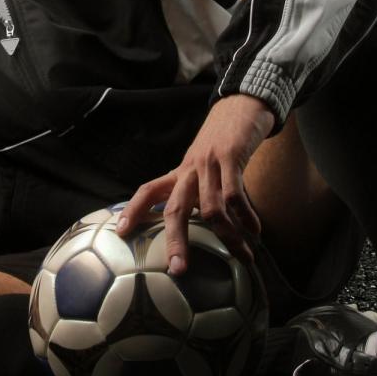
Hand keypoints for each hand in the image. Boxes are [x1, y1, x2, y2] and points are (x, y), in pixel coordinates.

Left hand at [116, 94, 274, 272]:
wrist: (240, 107)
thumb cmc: (221, 143)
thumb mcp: (201, 166)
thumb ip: (196, 191)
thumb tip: (196, 227)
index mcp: (178, 172)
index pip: (148, 190)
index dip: (133, 210)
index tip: (121, 233)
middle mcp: (189, 169)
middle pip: (175, 208)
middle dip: (176, 240)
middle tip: (178, 269)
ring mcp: (210, 163)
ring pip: (211, 208)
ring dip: (228, 236)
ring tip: (244, 256)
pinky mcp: (232, 157)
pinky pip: (236, 195)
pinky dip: (247, 217)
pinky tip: (255, 231)